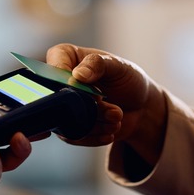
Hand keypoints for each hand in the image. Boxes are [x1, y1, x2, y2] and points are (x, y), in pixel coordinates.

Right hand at [46, 44, 166, 164]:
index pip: (52, 68)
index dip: (69, 82)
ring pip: (66, 121)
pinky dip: (94, 136)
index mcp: (64, 57)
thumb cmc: (127, 79)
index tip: (94, 90)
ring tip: (117, 117)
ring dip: (95, 124)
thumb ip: (98, 64)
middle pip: (59, 100)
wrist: (140, 106)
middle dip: (90, 108)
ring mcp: (63, 106)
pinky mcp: (69, 126)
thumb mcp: (118, 66)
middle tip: (114, 110)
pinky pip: (72, 137)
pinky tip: (110, 130)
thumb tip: (78, 75)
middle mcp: (58, 82)